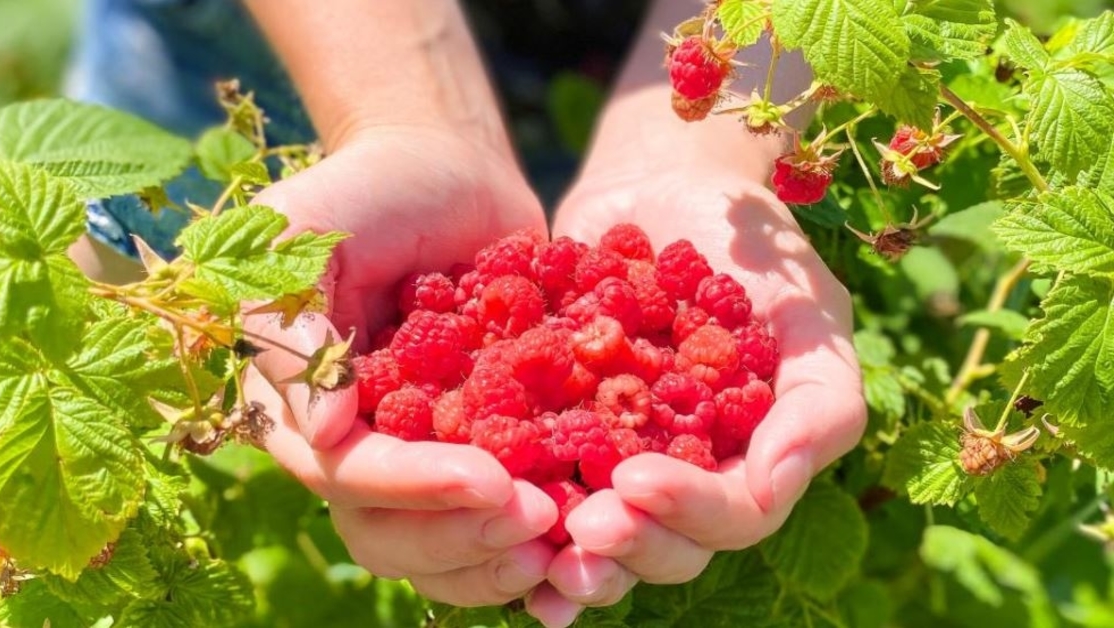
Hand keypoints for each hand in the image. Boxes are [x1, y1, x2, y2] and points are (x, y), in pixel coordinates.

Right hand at [242, 127, 557, 606]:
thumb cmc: (369, 188)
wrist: (449, 172)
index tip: (489, 479)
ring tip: (573, 537)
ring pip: (445, 545)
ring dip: (503, 553)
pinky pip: (500, 514)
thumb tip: (320, 430)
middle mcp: (356, 448)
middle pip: (392, 535)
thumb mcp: (309, 231)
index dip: (413, 487)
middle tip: (542, 520)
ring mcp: (420, 455)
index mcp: (302, 409)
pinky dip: (544, 530)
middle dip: (464, 536)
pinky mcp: (481, 448)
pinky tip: (594, 527)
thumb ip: (295, 316)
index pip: (347, 473)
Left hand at [532, 167, 865, 611]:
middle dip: (627, 544)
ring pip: (603, 533)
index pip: (735, 513)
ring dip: (572, 552)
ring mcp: (621, 455)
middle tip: (582, 529)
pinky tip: (484, 522)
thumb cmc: (750, 244)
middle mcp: (688, 472)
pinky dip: (516, 511)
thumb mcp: (806, 309)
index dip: (690, 512)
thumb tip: (773, 485)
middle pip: (666, 544)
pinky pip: (538, 482)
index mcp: (752, 457)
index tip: (637, 481)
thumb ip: (817, 398)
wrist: (661, 186)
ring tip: (533, 546)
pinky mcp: (558, 429)